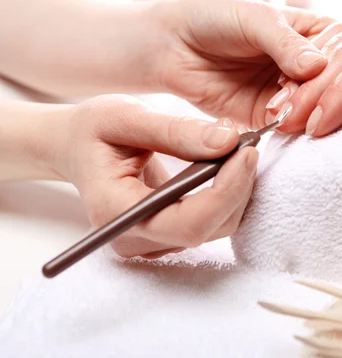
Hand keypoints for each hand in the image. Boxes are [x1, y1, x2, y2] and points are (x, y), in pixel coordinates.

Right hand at [52, 95, 257, 258]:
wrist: (76, 149)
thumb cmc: (93, 132)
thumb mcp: (125, 117)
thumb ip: (175, 131)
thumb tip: (228, 141)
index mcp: (116, 211)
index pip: (188, 223)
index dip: (226, 192)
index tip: (246, 153)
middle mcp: (134, 238)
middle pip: (208, 229)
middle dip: (238, 188)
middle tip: (248, 145)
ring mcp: (151, 242)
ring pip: (216, 228)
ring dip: (237, 190)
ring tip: (239, 151)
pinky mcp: (167, 236)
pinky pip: (212, 223)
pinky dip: (228, 194)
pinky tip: (228, 166)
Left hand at [151, 0, 332, 128]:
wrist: (170, 43)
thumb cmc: (212, 15)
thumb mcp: (253, 17)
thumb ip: (284, 42)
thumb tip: (316, 67)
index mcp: (312, 33)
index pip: (341, 52)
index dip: (338, 65)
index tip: (322, 73)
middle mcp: (306, 66)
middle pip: (330, 86)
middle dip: (318, 94)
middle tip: (298, 94)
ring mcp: (289, 93)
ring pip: (312, 110)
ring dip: (302, 113)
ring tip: (280, 106)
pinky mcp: (267, 116)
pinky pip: (286, 128)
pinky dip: (286, 129)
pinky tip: (278, 123)